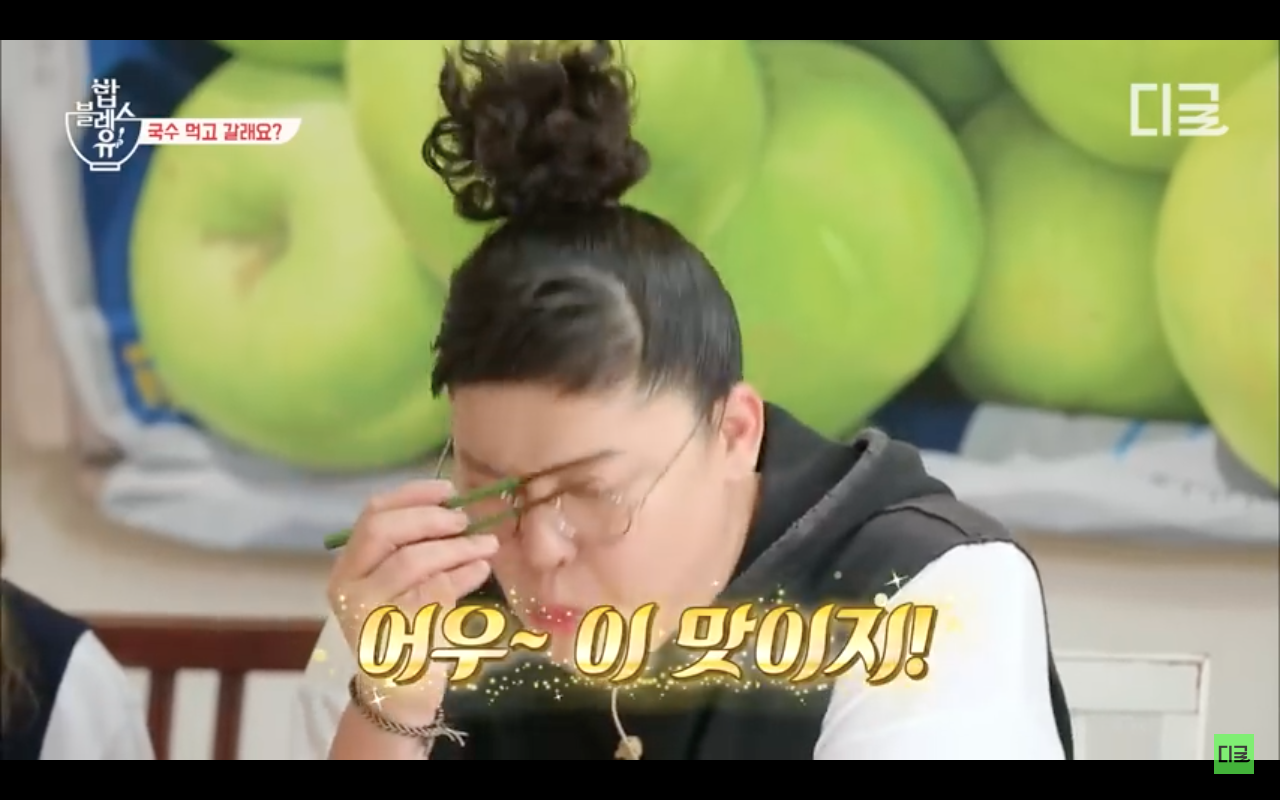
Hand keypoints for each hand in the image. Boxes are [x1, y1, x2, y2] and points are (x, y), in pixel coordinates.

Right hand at [327, 479, 498, 724]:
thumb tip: (455, 507)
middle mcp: (348, 587)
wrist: (399, 693)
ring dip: (455, 547)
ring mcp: (367, 613)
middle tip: (466, 521)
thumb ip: (416, 548)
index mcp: (348, 567)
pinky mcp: (394, 635)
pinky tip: (480, 569)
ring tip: (486, 544)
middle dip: (430, 519)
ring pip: (411, 561)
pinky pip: (433, 593)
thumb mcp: (402, 585)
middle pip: (383, 531)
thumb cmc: (406, 629)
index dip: (411, 495)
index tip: (448, 489)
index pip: (372, 515)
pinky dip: (463, 575)